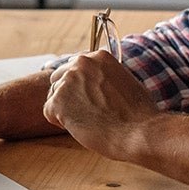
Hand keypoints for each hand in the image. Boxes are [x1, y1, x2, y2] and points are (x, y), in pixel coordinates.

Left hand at [42, 50, 156, 158]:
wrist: (139, 132)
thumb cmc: (139, 114)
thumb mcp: (126, 81)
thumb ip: (106, 77)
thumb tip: (97, 83)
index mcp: (98, 56)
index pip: (74, 67)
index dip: (80, 86)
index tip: (90, 98)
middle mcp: (81, 63)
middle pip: (59, 79)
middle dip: (69, 96)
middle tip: (88, 113)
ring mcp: (68, 81)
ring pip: (54, 97)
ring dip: (66, 110)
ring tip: (89, 121)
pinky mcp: (58, 101)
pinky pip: (49, 112)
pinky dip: (61, 123)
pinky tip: (82, 128)